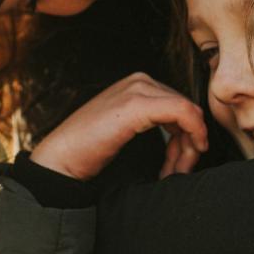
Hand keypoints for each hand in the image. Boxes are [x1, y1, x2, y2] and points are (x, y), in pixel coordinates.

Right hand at [31, 73, 207, 180]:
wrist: (61, 159)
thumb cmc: (90, 150)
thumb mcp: (127, 129)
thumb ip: (153, 123)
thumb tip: (188, 137)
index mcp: (138, 84)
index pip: (180, 106)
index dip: (188, 137)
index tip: (180, 165)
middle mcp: (140, 80)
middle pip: (186, 109)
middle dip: (189, 144)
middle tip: (179, 172)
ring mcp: (138, 89)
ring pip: (188, 113)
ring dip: (189, 147)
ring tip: (173, 173)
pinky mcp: (137, 105)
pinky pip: (183, 113)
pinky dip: (193, 135)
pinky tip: (183, 159)